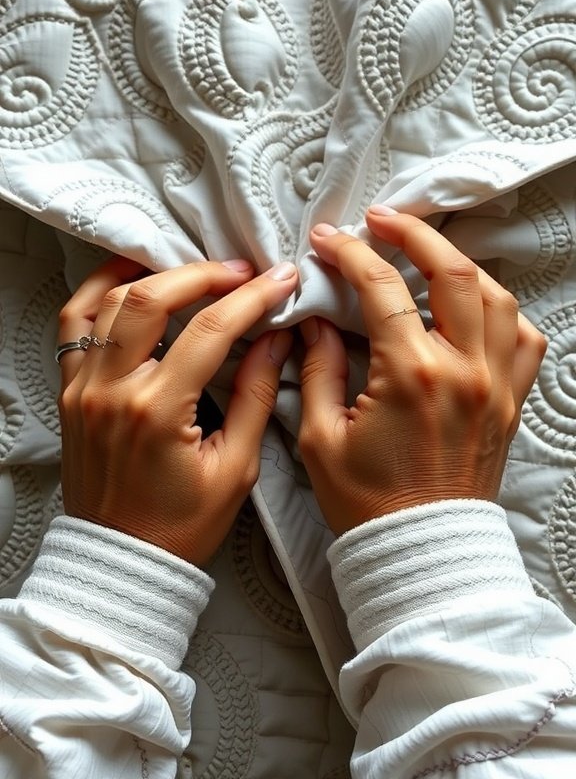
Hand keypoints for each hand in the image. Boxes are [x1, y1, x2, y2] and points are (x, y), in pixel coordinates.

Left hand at [57, 257, 296, 564]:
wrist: (123, 562)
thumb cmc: (181, 526)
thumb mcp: (236, 468)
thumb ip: (256, 395)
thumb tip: (277, 338)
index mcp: (158, 412)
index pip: (210, 330)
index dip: (252, 297)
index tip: (280, 280)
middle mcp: (113, 391)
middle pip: (152, 298)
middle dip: (203, 274)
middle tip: (241, 272)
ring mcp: (83, 387)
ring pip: (109, 301)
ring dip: (155, 275)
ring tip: (196, 271)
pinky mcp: (70, 391)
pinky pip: (72, 323)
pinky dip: (98, 290)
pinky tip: (130, 277)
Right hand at [298, 209, 546, 535]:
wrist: (422, 552)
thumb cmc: (369, 503)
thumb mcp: (320, 437)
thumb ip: (316, 368)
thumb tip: (316, 320)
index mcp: (412, 376)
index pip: (383, 287)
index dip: (351, 253)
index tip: (328, 242)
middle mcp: (463, 371)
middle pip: (452, 272)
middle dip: (414, 234)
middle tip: (383, 221)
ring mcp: (496, 385)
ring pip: (498, 297)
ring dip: (461, 264)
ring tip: (428, 255)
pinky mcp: (510, 402)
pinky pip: (526, 340)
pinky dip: (505, 312)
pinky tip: (476, 308)